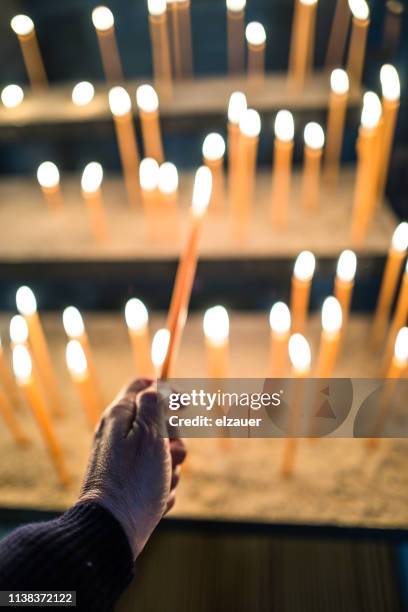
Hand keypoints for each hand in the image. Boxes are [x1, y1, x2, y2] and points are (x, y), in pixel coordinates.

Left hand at [78, 378, 185, 558]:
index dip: (167, 389)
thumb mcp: (150, 434)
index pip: (142, 385)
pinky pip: (157, 479)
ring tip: (162, 482)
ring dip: (172, 468)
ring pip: (163, 454)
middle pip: (159, 422)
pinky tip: (155, 500)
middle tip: (172, 452)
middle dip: (175, 439)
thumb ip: (155, 404)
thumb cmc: (134, 480)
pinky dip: (162, 488)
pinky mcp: (129, 485)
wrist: (112, 532)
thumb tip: (154, 387)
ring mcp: (124, 461)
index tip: (184, 404)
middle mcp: (118, 435)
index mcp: (120, 416)